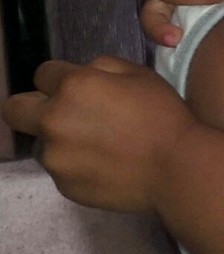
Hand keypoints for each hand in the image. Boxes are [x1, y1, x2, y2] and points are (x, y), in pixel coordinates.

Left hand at [1, 57, 193, 211]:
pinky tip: (105, 166)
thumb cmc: (163, 116)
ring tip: (97, 147)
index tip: (79, 89)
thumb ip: (101, 67)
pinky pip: (60, 170)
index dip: (61, 79)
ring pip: (41, 143)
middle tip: (62, 115)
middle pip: (13, 109)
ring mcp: (56, 158)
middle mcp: (53, 121)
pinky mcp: (64, 186)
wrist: (177, 169)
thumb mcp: (139, 74)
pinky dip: (76, 166)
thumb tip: (83, 74)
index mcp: (72, 87)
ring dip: (59, 140)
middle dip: (31, 107)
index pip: (41, 74)